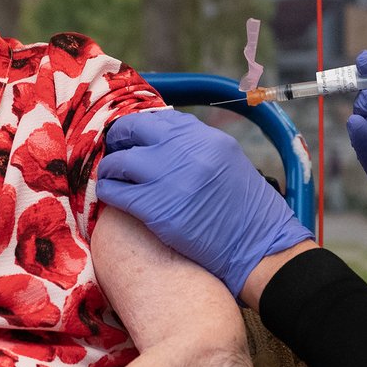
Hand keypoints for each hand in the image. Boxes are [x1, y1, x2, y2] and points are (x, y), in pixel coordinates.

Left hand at [96, 109, 313, 296]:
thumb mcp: (228, 162)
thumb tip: (163, 140)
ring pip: (119, 162)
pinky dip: (107, 191)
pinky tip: (109, 195)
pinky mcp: (155, 208)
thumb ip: (197, 148)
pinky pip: (116, 192)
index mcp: (206, 138)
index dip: (142, 127)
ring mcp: (168, 178)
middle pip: (135, 131)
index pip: (161, 119)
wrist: (260, 247)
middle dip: (120, 139)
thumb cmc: (247, 211)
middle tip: (114, 149)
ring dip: (110, 168)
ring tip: (109, 176)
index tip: (134, 136)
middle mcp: (186, 151)